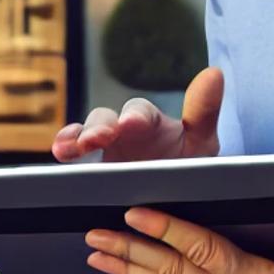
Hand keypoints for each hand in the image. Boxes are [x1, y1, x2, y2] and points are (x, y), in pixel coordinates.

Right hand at [51, 66, 222, 161]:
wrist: (177, 201)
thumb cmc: (190, 166)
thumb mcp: (202, 143)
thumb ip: (203, 112)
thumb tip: (214, 72)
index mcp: (151, 123)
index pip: (140, 112)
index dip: (135, 116)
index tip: (131, 124)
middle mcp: (124, 131)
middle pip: (106, 118)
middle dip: (99, 127)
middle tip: (97, 139)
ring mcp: (105, 149)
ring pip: (86, 134)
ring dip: (76, 137)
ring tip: (67, 149)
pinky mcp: (91, 168)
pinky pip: (73, 153)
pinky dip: (65, 147)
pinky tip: (60, 152)